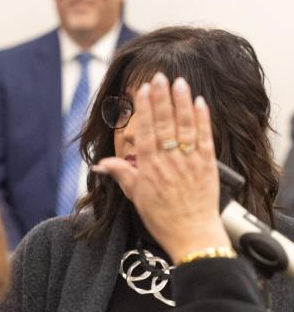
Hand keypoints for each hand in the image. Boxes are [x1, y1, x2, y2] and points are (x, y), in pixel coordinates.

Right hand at [93, 72, 230, 261]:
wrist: (192, 235)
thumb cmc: (163, 218)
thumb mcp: (136, 197)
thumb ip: (121, 175)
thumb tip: (102, 163)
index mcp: (149, 168)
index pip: (146, 132)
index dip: (144, 109)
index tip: (142, 91)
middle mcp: (169, 161)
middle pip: (164, 123)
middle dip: (161, 98)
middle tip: (159, 77)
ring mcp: (190, 161)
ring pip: (185, 125)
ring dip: (182, 102)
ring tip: (179, 82)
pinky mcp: (208, 164)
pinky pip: (205, 136)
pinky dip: (202, 118)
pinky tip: (199, 103)